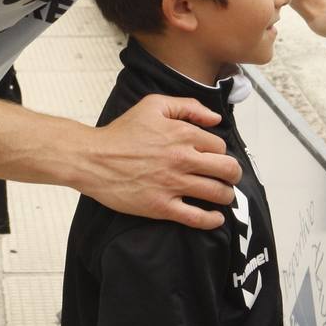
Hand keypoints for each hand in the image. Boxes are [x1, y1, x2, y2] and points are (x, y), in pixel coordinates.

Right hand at [81, 94, 240, 229]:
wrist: (93, 159)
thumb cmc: (121, 132)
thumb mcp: (153, 105)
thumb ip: (187, 106)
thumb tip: (215, 118)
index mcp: (183, 134)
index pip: (220, 146)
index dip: (219, 151)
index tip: (212, 156)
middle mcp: (183, 159)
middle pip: (228, 170)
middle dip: (232, 174)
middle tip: (227, 176)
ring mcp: (174, 185)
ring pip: (218, 193)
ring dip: (226, 195)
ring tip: (221, 194)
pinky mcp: (162, 206)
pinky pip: (197, 218)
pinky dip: (212, 220)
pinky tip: (215, 217)